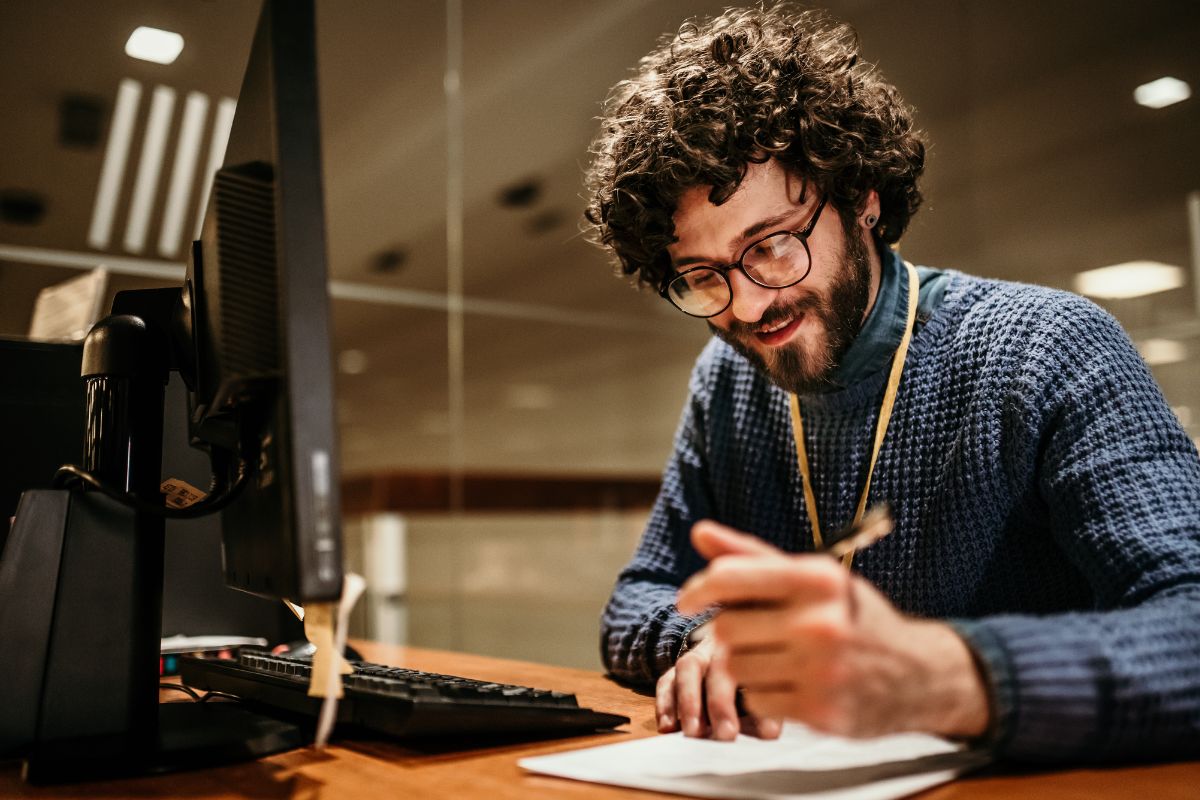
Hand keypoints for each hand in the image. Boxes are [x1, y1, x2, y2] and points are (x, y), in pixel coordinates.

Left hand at [676, 520, 989, 739]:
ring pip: (737, 667)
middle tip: (755, 632)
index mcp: (818, 579)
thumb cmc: (853, 615)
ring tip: (779, 656)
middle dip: (731, 630)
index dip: (698, 588)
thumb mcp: (813, 576)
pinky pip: (757, 701)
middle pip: (726, 628)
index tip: (687, 600)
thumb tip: (699, 532)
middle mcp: (821, 622)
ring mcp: (822, 670)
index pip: (731, 577)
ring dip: (747, 663)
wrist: (919, 673)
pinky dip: (765, 693)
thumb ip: (752, 556)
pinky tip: (793, 682)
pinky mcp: (821, 711)